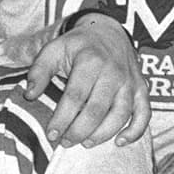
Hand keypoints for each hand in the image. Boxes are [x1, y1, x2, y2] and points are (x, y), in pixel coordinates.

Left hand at [25, 15, 148, 146]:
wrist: (109, 31)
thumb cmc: (78, 45)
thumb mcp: (54, 49)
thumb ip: (39, 71)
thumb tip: (29, 95)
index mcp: (90, 61)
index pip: (75, 96)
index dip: (62, 118)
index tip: (51, 135)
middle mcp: (113, 72)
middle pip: (97, 109)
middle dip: (80, 130)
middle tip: (66, 142)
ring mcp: (130, 82)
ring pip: (120, 114)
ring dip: (103, 134)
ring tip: (85, 143)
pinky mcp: (141, 89)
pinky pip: (144, 113)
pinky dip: (136, 131)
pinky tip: (120, 142)